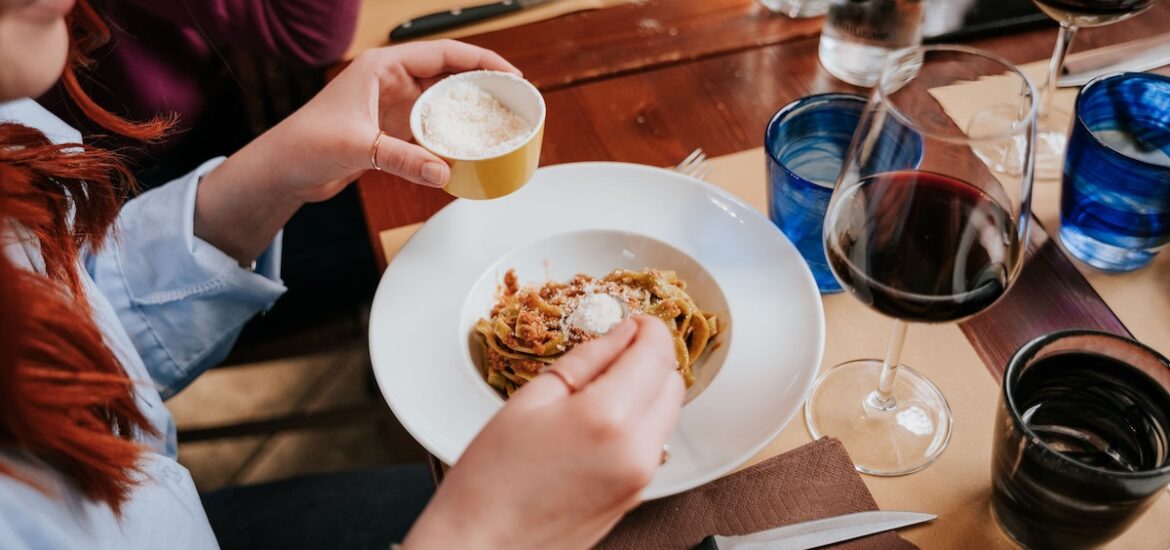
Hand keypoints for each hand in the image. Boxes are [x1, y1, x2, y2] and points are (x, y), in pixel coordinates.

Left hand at [277, 39, 519, 200]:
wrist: (283, 169)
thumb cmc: (304, 143)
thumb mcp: (357, 146)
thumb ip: (402, 159)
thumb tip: (443, 172)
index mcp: (383, 66)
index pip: (444, 53)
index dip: (481, 61)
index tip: (510, 75)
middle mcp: (392, 82)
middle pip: (450, 76)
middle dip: (484, 86)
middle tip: (514, 101)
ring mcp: (394, 107)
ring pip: (444, 105)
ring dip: (469, 115)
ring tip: (499, 125)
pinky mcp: (392, 132)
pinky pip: (432, 131)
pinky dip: (451, 140)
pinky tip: (469, 151)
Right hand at [402, 316, 685, 549]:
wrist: (484, 546)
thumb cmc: (492, 479)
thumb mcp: (531, 400)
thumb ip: (585, 360)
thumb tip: (619, 334)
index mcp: (608, 418)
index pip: (656, 354)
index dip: (648, 328)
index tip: (632, 320)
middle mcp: (637, 450)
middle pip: (672, 382)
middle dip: (651, 357)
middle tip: (616, 347)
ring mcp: (641, 477)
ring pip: (668, 413)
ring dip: (647, 388)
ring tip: (602, 383)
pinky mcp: (636, 495)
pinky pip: (654, 443)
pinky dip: (639, 420)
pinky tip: (600, 418)